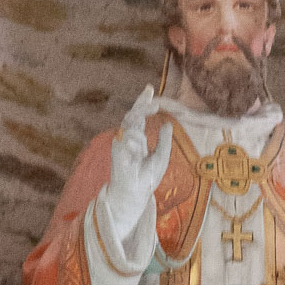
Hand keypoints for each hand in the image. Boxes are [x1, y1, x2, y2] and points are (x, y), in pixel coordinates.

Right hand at [106, 85, 173, 240]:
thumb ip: (165, 141)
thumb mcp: (162, 157)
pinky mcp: (117, 150)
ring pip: (129, 120)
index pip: (140, 116)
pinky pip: (126, 135)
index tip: (149, 89)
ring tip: (149, 118)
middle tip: (152, 97)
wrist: (135, 194)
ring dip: (140, 116)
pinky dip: (135, 137)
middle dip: (142, 103)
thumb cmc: (147, 179)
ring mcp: (122, 143)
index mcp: (138, 138)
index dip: (143, 102)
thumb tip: (167, 124)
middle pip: (133, 113)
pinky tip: (141, 145)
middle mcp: (129, 138)